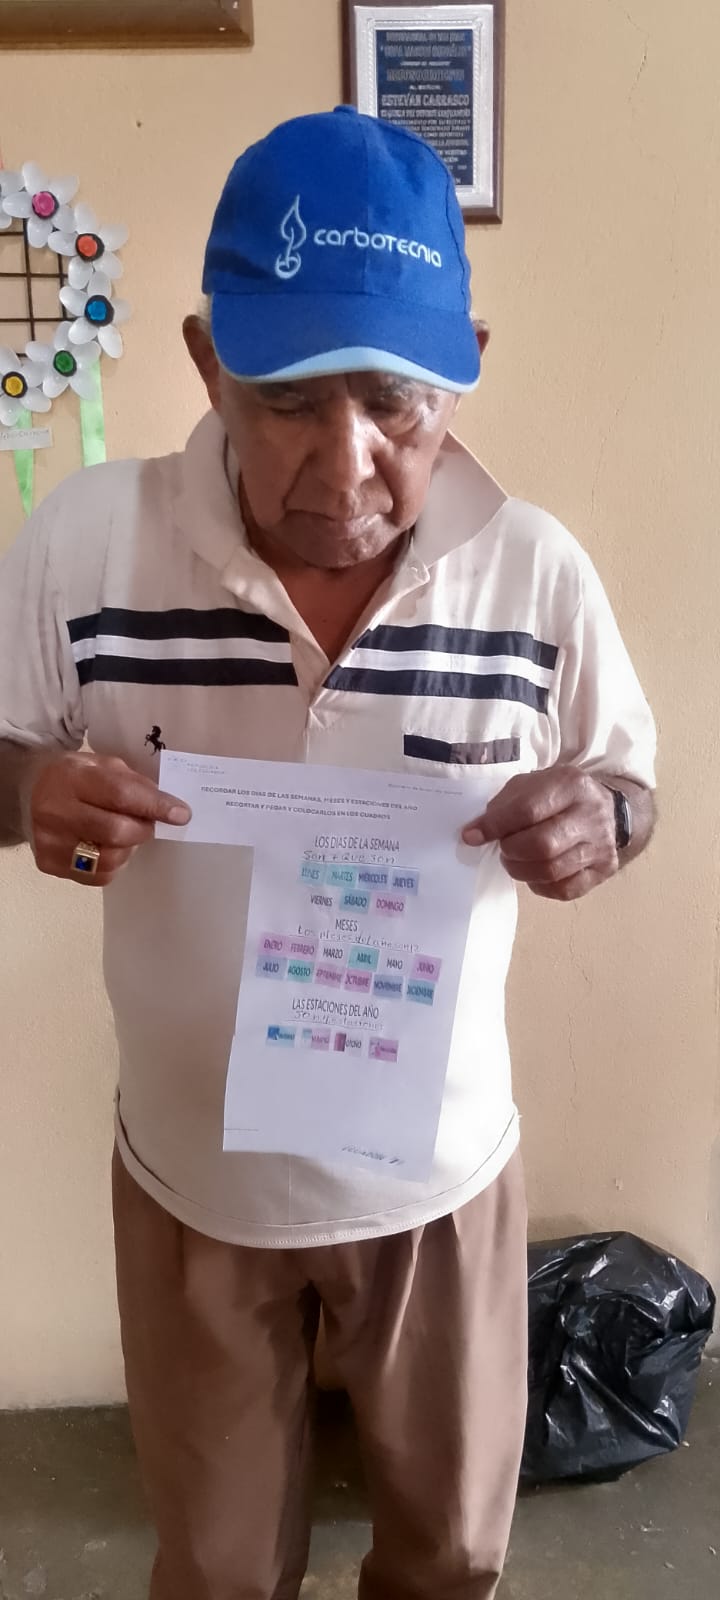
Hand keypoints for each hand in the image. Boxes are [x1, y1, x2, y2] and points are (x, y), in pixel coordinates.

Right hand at [30, 752, 190, 886]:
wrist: (28, 794)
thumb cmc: (75, 778)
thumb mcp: (102, 766)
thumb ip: (135, 784)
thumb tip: (170, 808)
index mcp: (71, 777)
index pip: (120, 795)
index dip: (154, 806)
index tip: (181, 814)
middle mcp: (54, 810)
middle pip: (116, 832)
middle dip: (143, 829)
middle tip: (149, 824)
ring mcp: (49, 841)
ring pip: (109, 859)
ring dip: (129, 848)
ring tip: (125, 834)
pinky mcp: (49, 864)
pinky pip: (98, 876)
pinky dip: (114, 864)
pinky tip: (107, 847)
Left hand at [462, 767, 617, 901]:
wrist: (604, 808)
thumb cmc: (557, 796)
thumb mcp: (530, 785)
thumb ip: (503, 805)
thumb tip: (475, 833)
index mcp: (571, 784)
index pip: (527, 810)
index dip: (495, 826)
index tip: (471, 836)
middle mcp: (592, 814)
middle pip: (543, 845)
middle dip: (511, 851)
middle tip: (503, 848)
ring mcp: (601, 844)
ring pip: (552, 870)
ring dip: (522, 870)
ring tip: (515, 860)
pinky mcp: (604, 869)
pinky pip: (565, 889)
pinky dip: (541, 885)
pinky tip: (535, 873)